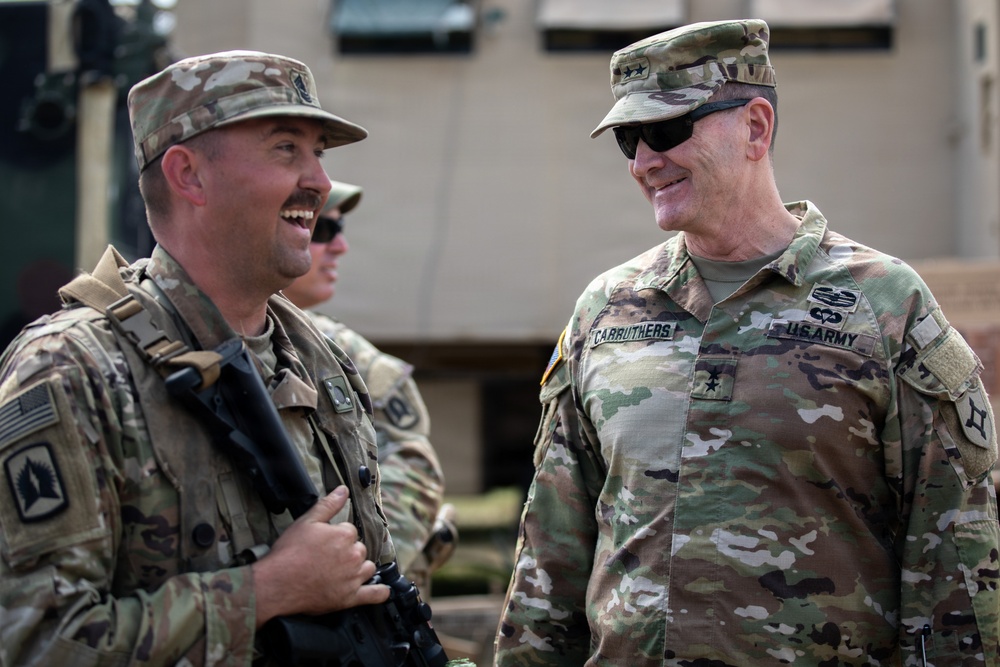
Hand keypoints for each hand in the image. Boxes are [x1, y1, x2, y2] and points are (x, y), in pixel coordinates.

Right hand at [251, 486, 390, 626]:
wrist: (277, 583)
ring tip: (344, 571)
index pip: (351, 531)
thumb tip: (343, 490)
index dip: (337, 536)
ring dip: (360, 568)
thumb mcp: (307, 521)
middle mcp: (354, 556)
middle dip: (348, 552)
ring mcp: (353, 578)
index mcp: (345, 535)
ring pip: (368, 568)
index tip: (325, 542)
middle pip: (360, 550)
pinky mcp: (349, 598)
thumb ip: (328, 504)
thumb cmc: (290, 552)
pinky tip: (382, 591)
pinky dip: (380, 593)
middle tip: (328, 558)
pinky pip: (374, 595)